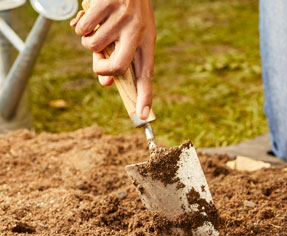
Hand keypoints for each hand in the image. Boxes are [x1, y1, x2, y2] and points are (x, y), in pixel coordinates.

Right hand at [72, 0, 155, 119]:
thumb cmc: (126, 11)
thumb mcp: (130, 33)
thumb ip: (117, 57)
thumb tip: (106, 83)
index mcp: (147, 42)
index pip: (147, 74)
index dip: (145, 96)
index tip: (143, 116)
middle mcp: (137, 32)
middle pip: (117, 66)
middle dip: (101, 69)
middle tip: (97, 63)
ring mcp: (122, 19)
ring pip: (92, 46)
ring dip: (87, 40)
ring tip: (96, 27)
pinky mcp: (106, 5)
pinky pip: (82, 29)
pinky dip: (80, 25)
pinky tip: (89, 15)